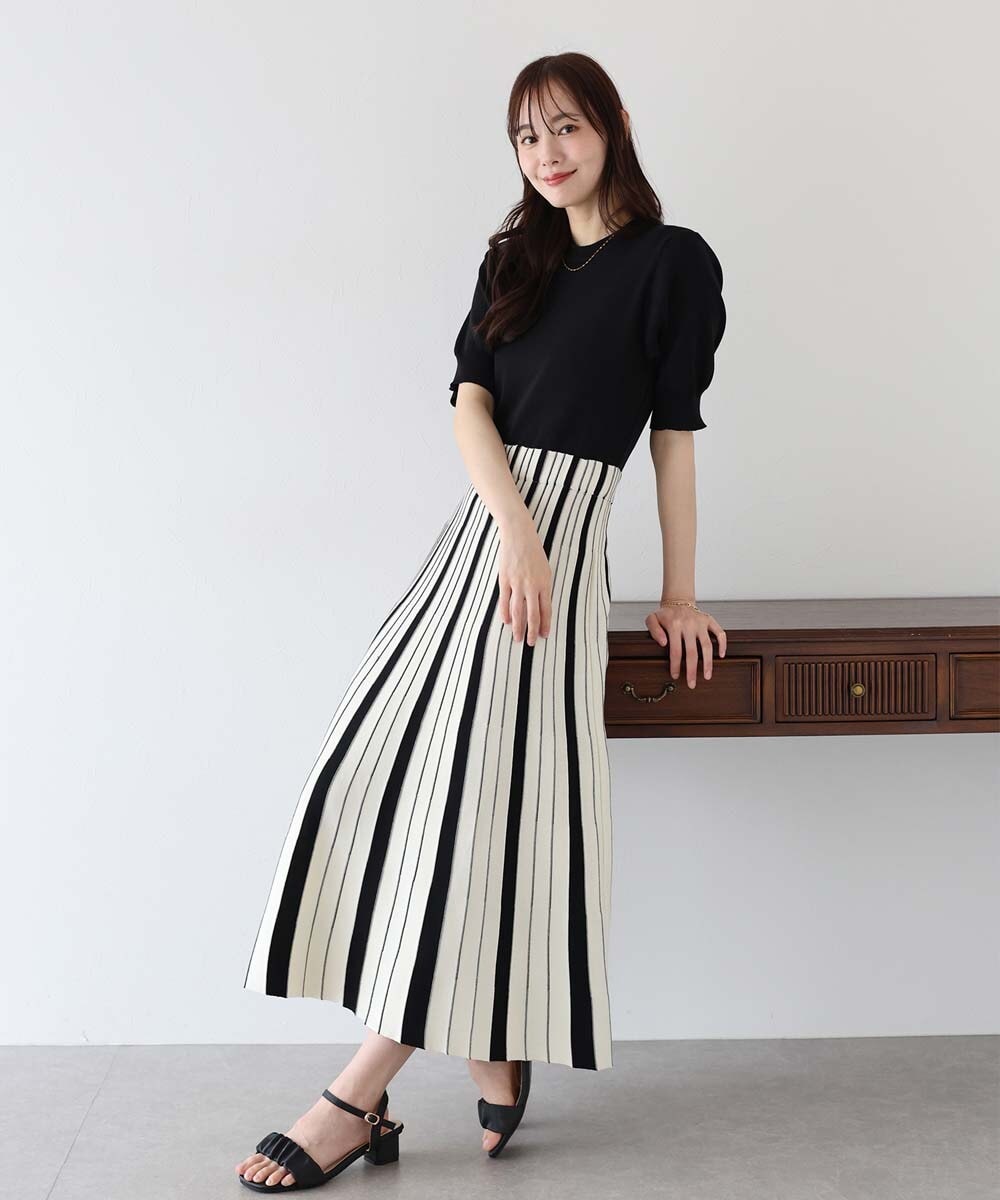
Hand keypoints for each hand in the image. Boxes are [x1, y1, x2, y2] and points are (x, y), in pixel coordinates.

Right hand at [498, 525, 551, 645]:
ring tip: (518, 638)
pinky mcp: (505, 579)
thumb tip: (539, 606)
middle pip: (532, 614)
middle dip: (532, 631)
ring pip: (518, 611)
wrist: (519, 535)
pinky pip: (504, 600)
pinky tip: (506, 622)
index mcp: (544, 583)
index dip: (545, 624)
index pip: (546, 609)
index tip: (544, 635)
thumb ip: (542, 587)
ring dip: (518, 627)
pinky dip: (505, 613)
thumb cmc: (534, 552)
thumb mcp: (545, 570)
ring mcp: (517, 583)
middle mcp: (532, 585)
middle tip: (530, 643)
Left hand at [645, 602, 726, 688]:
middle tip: (692, 684)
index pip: (676, 650)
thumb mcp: (652, 619)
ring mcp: (700, 622)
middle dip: (692, 670)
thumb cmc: (665, 614)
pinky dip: (722, 644)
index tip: (676, 676)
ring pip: (707, 645)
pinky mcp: (709, 620)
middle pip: (692, 651)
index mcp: (674, 624)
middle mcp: (689, 624)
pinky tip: (721, 656)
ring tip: (707, 676)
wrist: (677, 601)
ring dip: (708, 663)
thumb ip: (653, 630)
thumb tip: (663, 643)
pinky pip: (720, 632)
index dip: (676, 665)